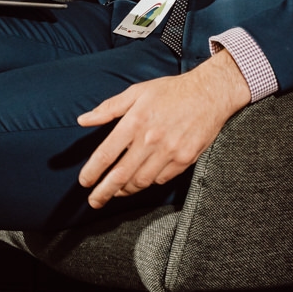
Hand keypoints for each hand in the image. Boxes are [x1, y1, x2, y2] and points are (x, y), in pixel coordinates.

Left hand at [77, 49, 250, 208]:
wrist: (209, 93)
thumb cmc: (171, 90)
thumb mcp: (137, 92)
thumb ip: (108, 108)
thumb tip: (83, 120)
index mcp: (135, 121)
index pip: (107, 154)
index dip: (92, 172)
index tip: (84, 181)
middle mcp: (151, 139)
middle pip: (120, 175)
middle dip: (103, 192)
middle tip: (94, 201)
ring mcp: (169, 152)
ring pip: (140, 182)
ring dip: (125, 189)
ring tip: (116, 190)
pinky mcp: (184, 160)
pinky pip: (160, 179)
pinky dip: (148, 182)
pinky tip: (141, 179)